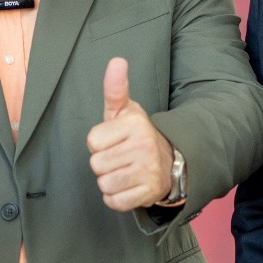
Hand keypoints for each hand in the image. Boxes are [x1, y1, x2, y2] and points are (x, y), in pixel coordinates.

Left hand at [86, 58, 172, 211]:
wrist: (170, 162)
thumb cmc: (136, 135)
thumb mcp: (125, 111)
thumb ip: (115, 89)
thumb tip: (117, 60)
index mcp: (134, 124)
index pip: (92, 141)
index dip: (99, 143)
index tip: (114, 141)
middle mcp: (143, 146)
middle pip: (96, 164)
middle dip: (104, 164)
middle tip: (121, 158)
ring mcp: (148, 171)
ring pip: (104, 184)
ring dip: (109, 181)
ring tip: (125, 171)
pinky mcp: (149, 193)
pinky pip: (115, 202)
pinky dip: (117, 198)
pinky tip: (128, 187)